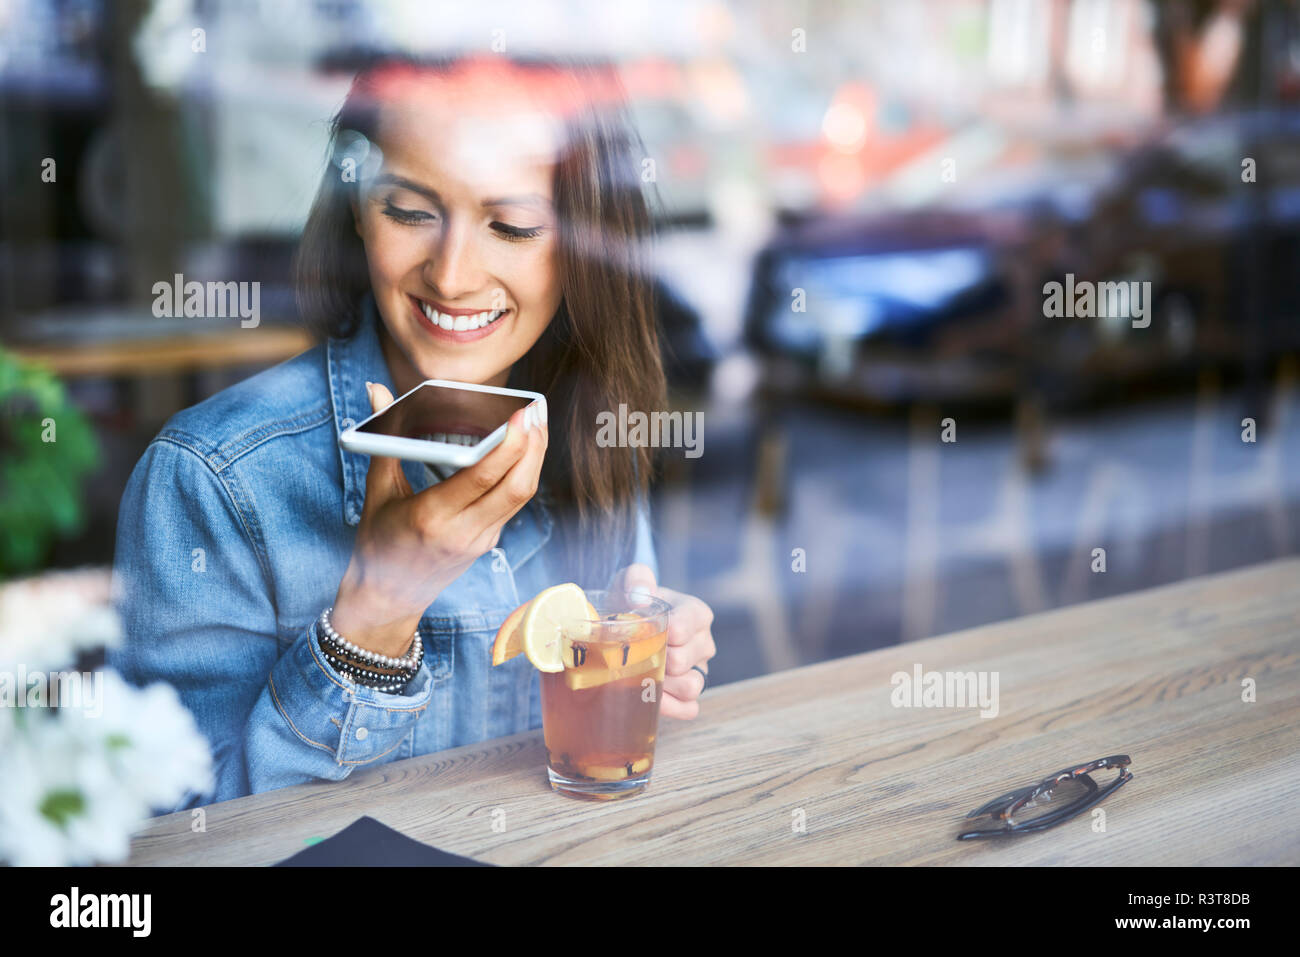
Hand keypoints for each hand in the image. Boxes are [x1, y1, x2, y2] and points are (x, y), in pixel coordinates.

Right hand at [332, 382, 547, 656]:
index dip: (509, 445)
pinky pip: (513, 504)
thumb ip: (386, 438)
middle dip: (534, 447)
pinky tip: (524, 451)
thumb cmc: (377, 541)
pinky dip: (523, 474)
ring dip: (534, 459)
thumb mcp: (377, 490)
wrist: (387, 598)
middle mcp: (462, 531)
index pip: (483, 477)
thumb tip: (376, 391)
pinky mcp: (488, 542)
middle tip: (536, 413)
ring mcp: (480, 540)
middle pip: (516, 487)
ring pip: (522, 496)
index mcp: (431, 516)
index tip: (521, 415)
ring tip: (537, 425)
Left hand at [612, 563, 714, 719]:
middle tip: (631, 655)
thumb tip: (639, 596)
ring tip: (639, 676)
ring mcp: (700, 669)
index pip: (683, 628)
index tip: (639, 630)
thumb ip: (636, 579)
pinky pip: (689, 708)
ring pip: (691, 687)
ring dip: (661, 685)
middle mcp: (704, 642)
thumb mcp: (631, 582)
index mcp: (696, 613)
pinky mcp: (691, 694)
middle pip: (682, 661)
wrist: (630, 623)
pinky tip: (647, 699)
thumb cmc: (633, 601)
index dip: (658, 634)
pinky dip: (669, 707)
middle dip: (653, 660)